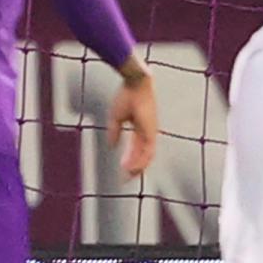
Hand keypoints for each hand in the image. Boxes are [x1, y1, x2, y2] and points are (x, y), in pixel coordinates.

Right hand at [108, 58, 159, 177]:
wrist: (134, 83)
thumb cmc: (126, 96)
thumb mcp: (116, 117)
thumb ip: (114, 132)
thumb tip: (111, 145)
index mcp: (141, 127)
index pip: (136, 148)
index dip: (130, 159)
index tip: (122, 170)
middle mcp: (148, 131)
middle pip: (143, 154)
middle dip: (135, 167)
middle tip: (126, 178)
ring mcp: (151, 131)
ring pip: (147, 155)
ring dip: (138, 167)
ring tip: (128, 177)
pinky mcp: (151, 130)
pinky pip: (148, 150)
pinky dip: (140, 160)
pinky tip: (132, 168)